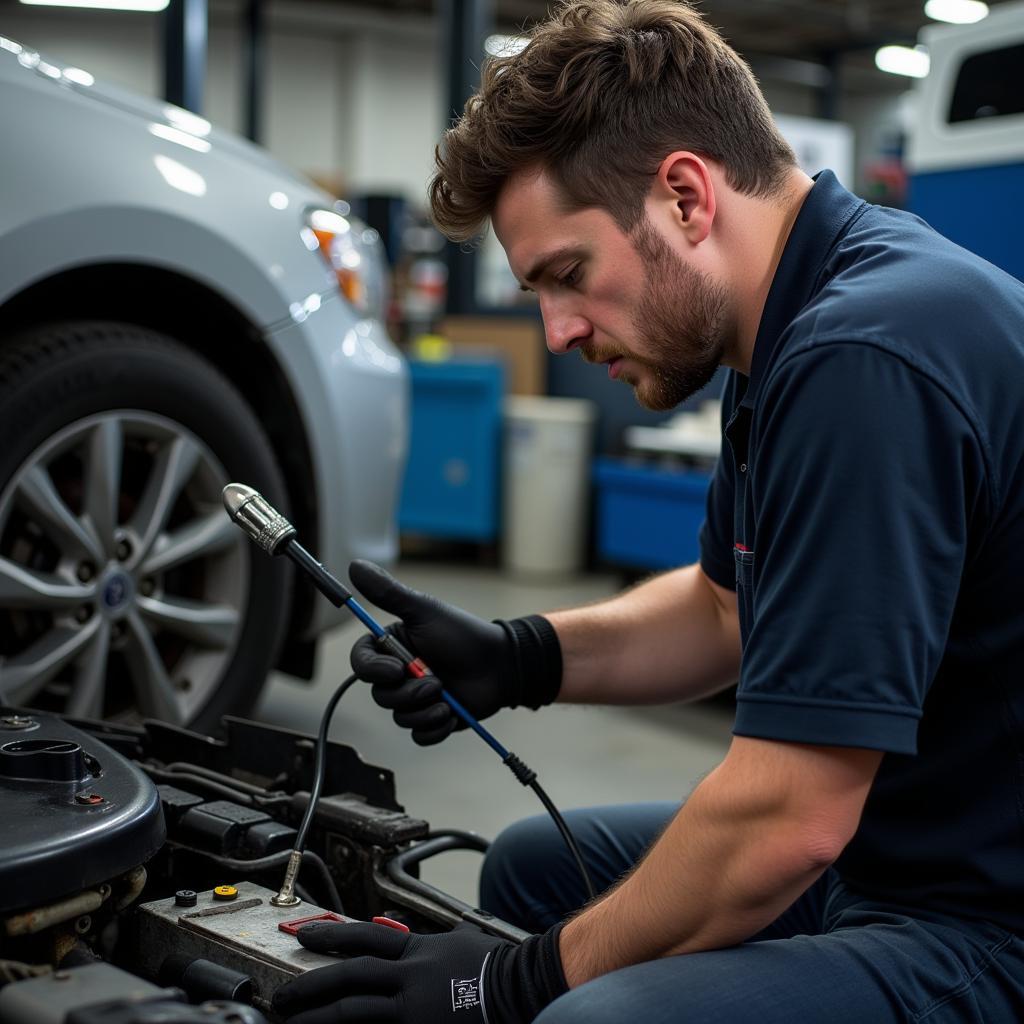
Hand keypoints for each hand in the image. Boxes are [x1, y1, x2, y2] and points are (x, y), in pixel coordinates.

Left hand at [272, 920, 567, 1023]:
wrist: (527, 985)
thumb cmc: (500, 965)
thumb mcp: (463, 941)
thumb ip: (435, 946)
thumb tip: (427, 944)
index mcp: (419, 950)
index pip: (366, 938)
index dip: (331, 936)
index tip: (304, 935)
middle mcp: (410, 977)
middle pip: (351, 977)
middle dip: (312, 985)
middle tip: (281, 995)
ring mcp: (413, 1009)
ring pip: (355, 1012)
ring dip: (319, 1017)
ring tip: (292, 1021)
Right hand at [348, 560, 561, 744]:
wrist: (500, 665)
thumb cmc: (463, 634)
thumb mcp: (424, 611)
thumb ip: (387, 592)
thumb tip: (354, 565)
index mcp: (392, 647)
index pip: (361, 662)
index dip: (372, 670)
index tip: (395, 669)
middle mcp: (399, 673)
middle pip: (380, 695)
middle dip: (409, 693)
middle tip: (436, 681)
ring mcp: (415, 697)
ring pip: (399, 716)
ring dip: (424, 710)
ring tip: (447, 698)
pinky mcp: (431, 718)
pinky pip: (418, 736)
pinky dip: (434, 729)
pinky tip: (450, 714)